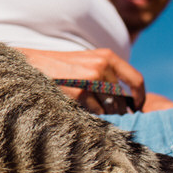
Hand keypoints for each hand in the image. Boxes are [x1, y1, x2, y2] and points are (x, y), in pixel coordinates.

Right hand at [18, 47, 145, 112]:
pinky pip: (96, 113)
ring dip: (104, 115)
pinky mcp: (80, 93)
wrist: (32, 65)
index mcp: (106, 56)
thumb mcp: (86, 61)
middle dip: (117, 111)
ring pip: (110, 108)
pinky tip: (80, 111)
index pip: (136, 79)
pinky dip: (91, 116)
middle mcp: (102, 66)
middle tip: (106, 115)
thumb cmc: (59, 67)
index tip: (137, 108)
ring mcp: (91, 80)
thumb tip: (126, 101)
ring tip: (89, 112)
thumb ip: (106, 73)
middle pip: (121, 99)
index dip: (140, 97)